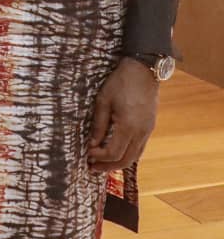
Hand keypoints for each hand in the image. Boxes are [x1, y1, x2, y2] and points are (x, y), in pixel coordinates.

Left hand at [88, 58, 158, 173]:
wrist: (143, 71)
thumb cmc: (121, 82)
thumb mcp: (104, 101)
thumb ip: (99, 124)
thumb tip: (92, 143)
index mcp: (128, 126)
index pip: (113, 152)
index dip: (100, 157)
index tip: (88, 153)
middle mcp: (141, 133)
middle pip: (126, 160)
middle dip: (108, 166)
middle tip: (93, 167)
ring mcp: (148, 131)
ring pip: (135, 156)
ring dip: (119, 163)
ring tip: (103, 163)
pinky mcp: (150, 127)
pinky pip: (139, 147)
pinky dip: (128, 154)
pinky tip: (117, 151)